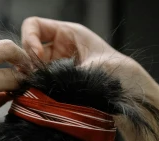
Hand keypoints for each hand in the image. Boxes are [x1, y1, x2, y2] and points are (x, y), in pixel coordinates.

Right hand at [21, 18, 158, 99]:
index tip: (37, 56)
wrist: (131, 96)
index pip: (34, 26)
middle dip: (26, 62)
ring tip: (36, 89)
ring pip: (28, 69)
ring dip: (28, 78)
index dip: (29, 39)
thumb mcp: (92, 67)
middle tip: (33, 77)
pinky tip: (39, 97)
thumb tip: (41, 80)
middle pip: (27, 48)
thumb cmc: (121, 75)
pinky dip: (33, 91)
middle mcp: (58, 49)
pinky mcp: (54, 86)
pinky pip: (35, 85)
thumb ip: (65, 72)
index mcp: (68, 34)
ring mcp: (54, 68)